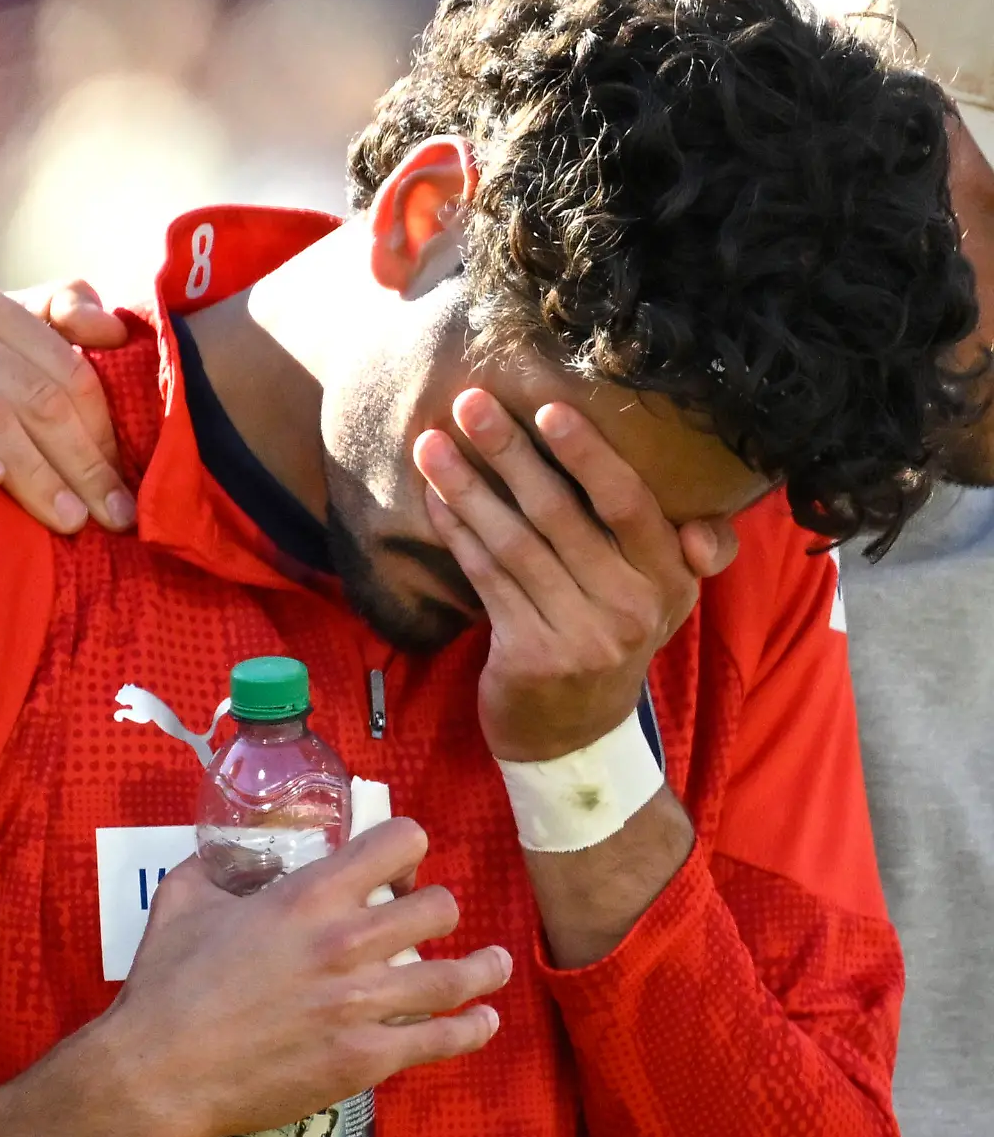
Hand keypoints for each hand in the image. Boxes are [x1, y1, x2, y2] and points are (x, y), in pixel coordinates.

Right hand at [100, 818, 509, 1136]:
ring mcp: (363, 1003)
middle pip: (437, 907)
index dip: (406, 846)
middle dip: (437, 908)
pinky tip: (484, 1022)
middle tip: (428, 920)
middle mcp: (348, 941)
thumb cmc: (167, 983)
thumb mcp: (185, 897)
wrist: (158, 1072)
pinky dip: (471, 1029)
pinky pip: (440, 1040)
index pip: (396, 841)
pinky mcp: (365, 1059)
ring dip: (482, 967)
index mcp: (309, 894)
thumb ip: (219, 867)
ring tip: (496, 964)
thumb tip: (229, 851)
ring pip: (454, 975)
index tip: (400, 862)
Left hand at [413, 390, 737, 763]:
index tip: (546, 407)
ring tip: (431, 443)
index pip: (629, 504)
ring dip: (467, 487)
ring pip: (514, 543)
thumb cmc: (613, 635)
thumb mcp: (664, 597)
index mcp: (670, 580)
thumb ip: (685, 551)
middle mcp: (632, 608)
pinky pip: (487, 579)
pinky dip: (458, 535)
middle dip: (510, 452)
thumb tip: (705, 530)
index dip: (587, 454)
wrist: (574, 733)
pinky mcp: (529, 656)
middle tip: (470, 403)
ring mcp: (579, 637)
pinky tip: (435, 499)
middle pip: (560, 513)